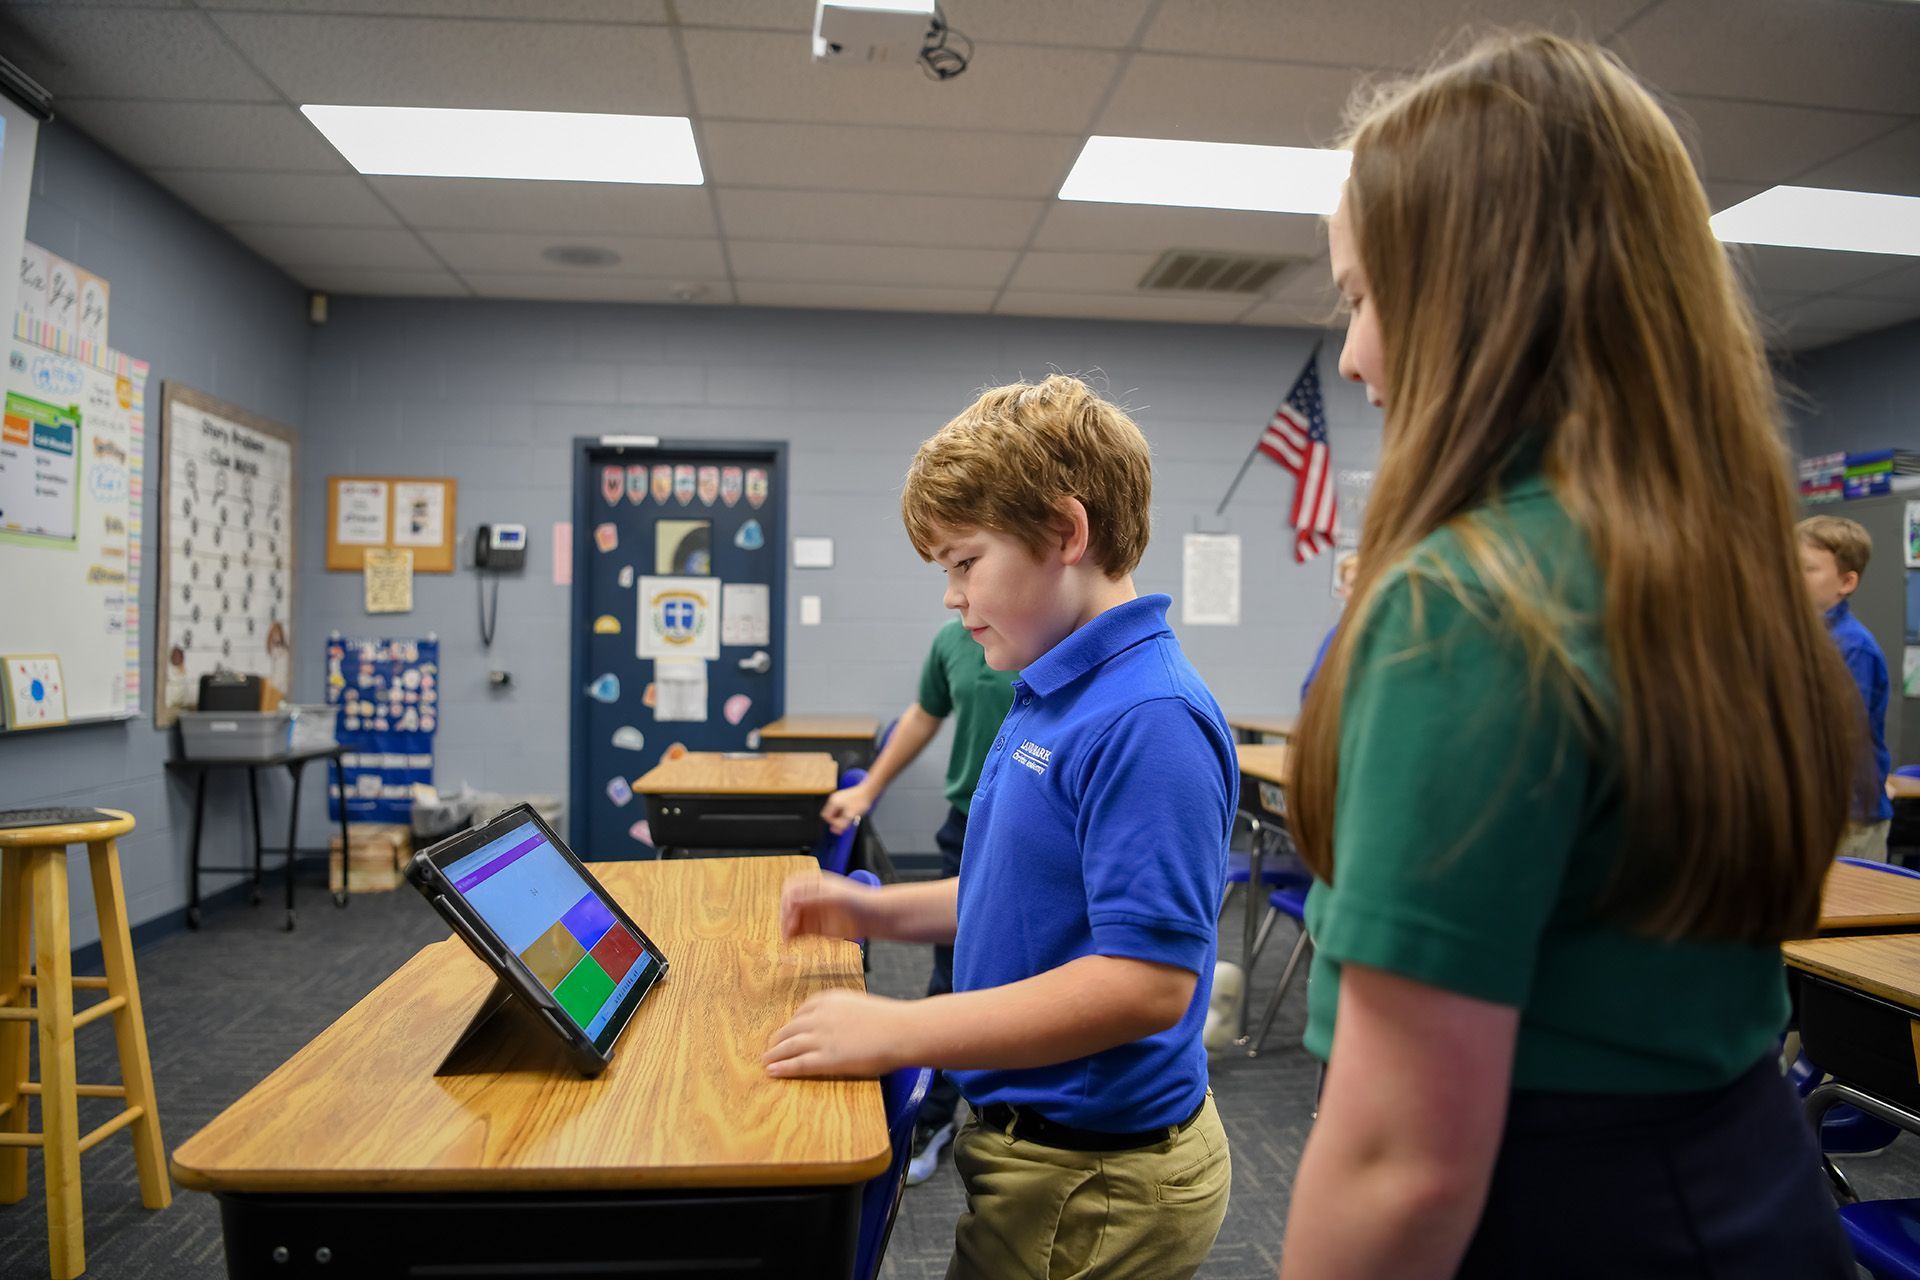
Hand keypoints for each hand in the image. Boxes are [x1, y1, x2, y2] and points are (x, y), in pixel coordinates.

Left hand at [764, 989, 914, 1077]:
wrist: (901, 1031)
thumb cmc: (889, 1020)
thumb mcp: (860, 1005)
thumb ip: (843, 1013)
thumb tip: (839, 1025)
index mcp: (829, 999)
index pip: (802, 1011)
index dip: (791, 1024)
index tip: (787, 1031)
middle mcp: (820, 1016)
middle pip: (790, 1028)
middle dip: (778, 1039)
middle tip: (770, 1048)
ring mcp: (821, 1038)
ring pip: (789, 1046)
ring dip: (774, 1054)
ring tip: (765, 1061)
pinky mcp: (826, 1059)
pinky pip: (798, 1064)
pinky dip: (783, 1067)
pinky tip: (772, 1071)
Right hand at [780, 869, 877, 940]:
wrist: (874, 917)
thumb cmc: (859, 901)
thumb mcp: (835, 895)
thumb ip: (813, 897)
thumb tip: (792, 900)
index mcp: (814, 883)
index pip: (791, 888)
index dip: (787, 899)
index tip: (789, 910)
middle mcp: (811, 898)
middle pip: (788, 905)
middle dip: (785, 915)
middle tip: (787, 927)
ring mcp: (813, 913)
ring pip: (792, 919)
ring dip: (787, 927)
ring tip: (787, 937)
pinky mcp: (816, 928)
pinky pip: (799, 932)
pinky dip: (793, 937)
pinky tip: (792, 941)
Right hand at [820, 783, 875, 833]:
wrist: (868, 791)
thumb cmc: (859, 803)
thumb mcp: (850, 816)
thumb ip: (841, 824)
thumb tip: (834, 831)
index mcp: (833, 803)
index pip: (826, 816)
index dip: (832, 822)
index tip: (842, 824)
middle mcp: (833, 799)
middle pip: (830, 813)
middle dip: (837, 819)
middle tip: (847, 821)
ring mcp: (838, 796)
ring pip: (836, 810)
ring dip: (841, 815)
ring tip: (851, 816)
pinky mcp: (844, 796)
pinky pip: (840, 806)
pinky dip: (844, 811)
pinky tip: (852, 812)